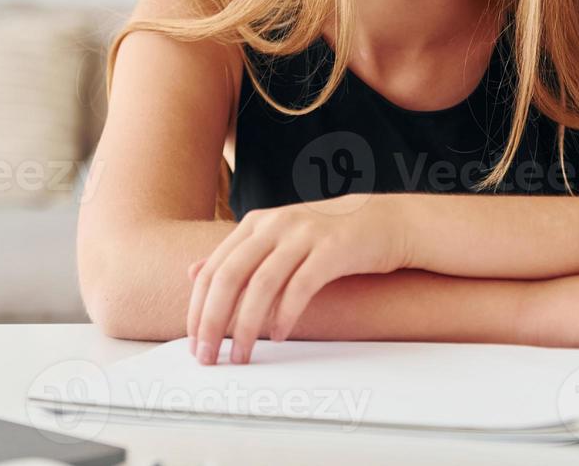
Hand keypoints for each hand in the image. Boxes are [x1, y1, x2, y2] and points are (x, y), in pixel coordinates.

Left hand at [185, 193, 409, 363]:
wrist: (385, 221)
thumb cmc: (328, 236)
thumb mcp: (278, 237)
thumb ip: (237, 254)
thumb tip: (192, 272)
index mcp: (256, 223)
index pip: (213, 269)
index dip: (198, 309)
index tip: (194, 343)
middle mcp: (276, 225)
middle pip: (230, 277)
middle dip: (213, 322)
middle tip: (208, 356)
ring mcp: (304, 234)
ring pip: (262, 285)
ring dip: (246, 327)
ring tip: (241, 355)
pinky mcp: (333, 249)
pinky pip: (300, 286)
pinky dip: (285, 315)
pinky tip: (278, 336)